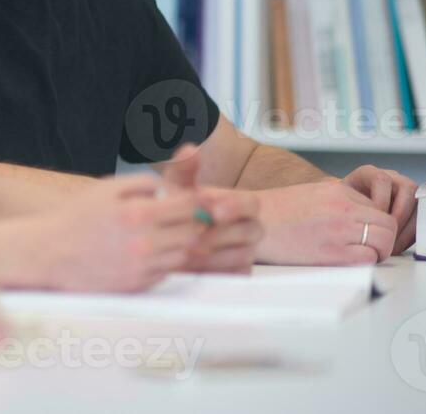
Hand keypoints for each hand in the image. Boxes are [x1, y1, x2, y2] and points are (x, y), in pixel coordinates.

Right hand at [36, 176, 204, 292]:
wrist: (50, 252)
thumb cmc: (77, 217)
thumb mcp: (105, 188)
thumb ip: (141, 183)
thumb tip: (168, 189)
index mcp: (138, 213)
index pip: (187, 206)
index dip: (194, 201)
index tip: (190, 201)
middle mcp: (144, 242)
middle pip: (191, 232)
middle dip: (190, 222)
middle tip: (180, 218)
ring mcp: (142, 267)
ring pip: (182, 254)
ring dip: (179, 243)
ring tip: (164, 235)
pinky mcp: (137, 285)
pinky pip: (166, 272)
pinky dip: (164, 261)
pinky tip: (149, 252)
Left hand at [156, 145, 262, 273]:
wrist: (175, 238)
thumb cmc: (182, 207)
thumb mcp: (178, 187)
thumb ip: (184, 169)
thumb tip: (189, 149)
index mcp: (241, 204)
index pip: (250, 203)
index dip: (234, 207)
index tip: (214, 211)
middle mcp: (249, 228)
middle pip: (249, 232)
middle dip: (219, 235)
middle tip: (193, 239)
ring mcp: (246, 252)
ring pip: (242, 256)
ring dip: (213, 256)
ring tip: (184, 254)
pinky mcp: (238, 274)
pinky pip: (234, 277)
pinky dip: (214, 274)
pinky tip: (190, 271)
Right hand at [252, 180, 398, 264]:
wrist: (249, 222)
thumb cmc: (274, 211)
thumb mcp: (310, 193)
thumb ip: (337, 201)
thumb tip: (357, 215)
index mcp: (337, 191)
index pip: (377, 206)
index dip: (373, 222)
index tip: (363, 232)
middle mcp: (342, 208)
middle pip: (387, 223)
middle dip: (383, 237)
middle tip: (370, 245)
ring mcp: (340, 230)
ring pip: (384, 241)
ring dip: (377, 250)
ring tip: (360, 254)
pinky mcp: (333, 253)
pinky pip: (368, 259)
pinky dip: (364, 262)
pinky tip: (348, 260)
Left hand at [342, 166, 418, 253]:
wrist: (341, 207)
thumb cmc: (338, 204)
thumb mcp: (337, 201)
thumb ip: (344, 206)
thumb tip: (354, 222)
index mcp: (368, 173)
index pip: (381, 179)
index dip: (381, 200)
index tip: (373, 218)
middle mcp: (389, 178)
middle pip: (406, 189)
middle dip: (399, 215)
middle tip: (388, 235)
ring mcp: (402, 190)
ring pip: (416, 203)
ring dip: (407, 225)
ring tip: (393, 243)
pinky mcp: (410, 205)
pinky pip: (418, 217)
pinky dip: (410, 232)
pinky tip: (397, 244)